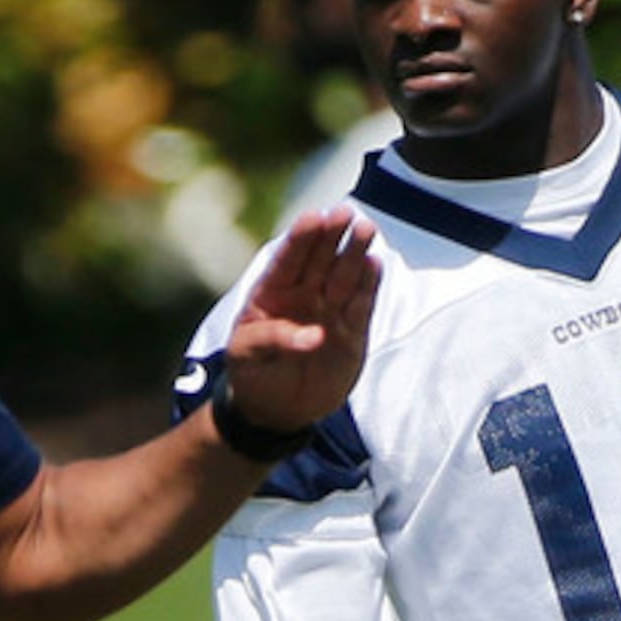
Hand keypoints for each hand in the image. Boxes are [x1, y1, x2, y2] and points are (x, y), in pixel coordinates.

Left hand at [221, 206, 379, 435]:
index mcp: (271, 291)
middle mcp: (304, 293)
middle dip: (332, 235)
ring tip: (366, 230)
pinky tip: (375, 264)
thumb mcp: (245, 356)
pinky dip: (369, 286)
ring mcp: (329, 310)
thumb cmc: (252, 373)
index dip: (300, 238)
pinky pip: (362, 305)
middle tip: (344, 213)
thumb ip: (272, 339)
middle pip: (320, 258)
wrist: (275, 408)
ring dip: (355, 253)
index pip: (287, 259)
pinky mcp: (352, 331)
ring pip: (344, 275)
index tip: (312, 218)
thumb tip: (314, 336)